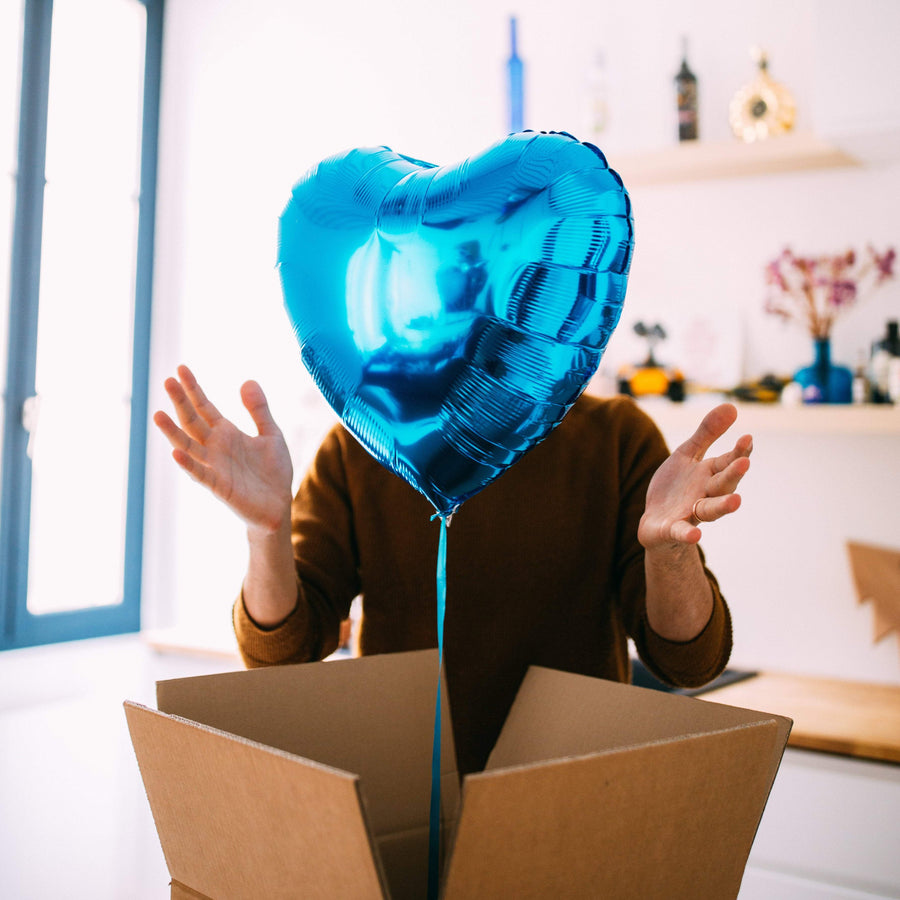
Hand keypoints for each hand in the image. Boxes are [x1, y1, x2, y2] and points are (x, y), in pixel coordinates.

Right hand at [153, 365, 293, 533]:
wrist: (279, 505)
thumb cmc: (273, 472)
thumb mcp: (271, 434)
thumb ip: (259, 410)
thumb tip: (247, 380)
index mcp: (227, 434)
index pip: (204, 407)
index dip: (193, 389)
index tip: (180, 369)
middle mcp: (216, 448)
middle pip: (192, 421)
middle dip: (180, 402)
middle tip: (167, 380)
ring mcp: (215, 466)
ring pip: (188, 446)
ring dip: (173, 432)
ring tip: (157, 414)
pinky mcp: (219, 486)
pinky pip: (200, 474)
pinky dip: (188, 464)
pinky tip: (175, 452)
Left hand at [638, 403, 750, 549]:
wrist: (655, 519)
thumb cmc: (676, 486)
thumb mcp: (688, 454)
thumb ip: (708, 433)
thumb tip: (732, 405)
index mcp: (709, 475)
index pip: (728, 462)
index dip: (739, 452)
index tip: (748, 439)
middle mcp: (705, 494)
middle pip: (723, 485)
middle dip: (733, 475)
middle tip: (744, 462)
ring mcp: (690, 513)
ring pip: (710, 511)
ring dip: (723, 507)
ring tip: (736, 502)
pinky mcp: (673, 529)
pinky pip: (681, 532)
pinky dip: (687, 534)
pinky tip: (694, 536)